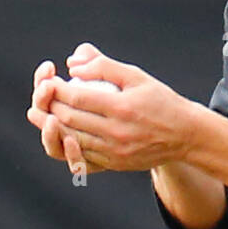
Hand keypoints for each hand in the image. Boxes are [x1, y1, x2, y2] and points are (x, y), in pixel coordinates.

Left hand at [37, 42, 197, 172]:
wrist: (185, 135)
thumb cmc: (160, 101)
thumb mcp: (137, 76)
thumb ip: (104, 66)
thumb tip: (73, 65)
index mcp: (122, 107)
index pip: (77, 97)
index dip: (57, 88)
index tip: (49, 80)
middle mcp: (117, 132)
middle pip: (70, 119)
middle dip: (51, 105)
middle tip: (42, 95)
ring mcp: (115, 151)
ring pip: (72, 139)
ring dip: (53, 126)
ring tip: (45, 113)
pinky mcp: (115, 164)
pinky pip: (83, 155)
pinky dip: (68, 143)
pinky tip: (63, 132)